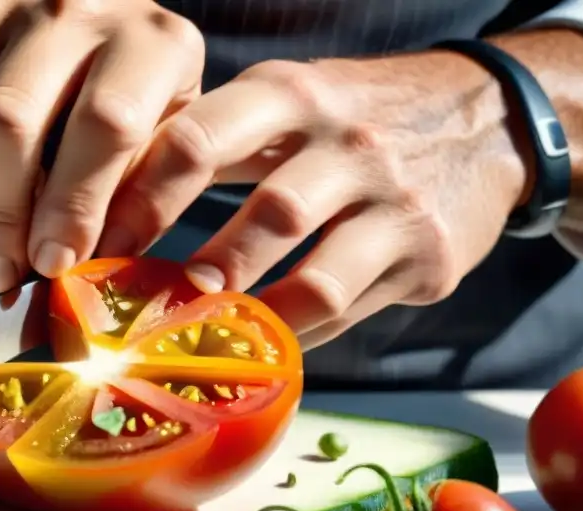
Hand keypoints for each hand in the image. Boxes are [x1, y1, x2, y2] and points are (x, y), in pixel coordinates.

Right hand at [0, 0, 204, 292]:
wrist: (68, 19)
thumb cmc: (130, 98)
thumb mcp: (170, 140)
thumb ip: (152, 198)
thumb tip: (97, 263)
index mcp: (150, 42)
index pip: (104, 123)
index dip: (73, 208)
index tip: (53, 264)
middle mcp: (69, 5)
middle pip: (3, 122)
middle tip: (3, 271)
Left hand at [97, 51, 533, 349]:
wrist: (485, 119)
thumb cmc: (351, 119)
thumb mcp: (284, 103)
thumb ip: (206, 142)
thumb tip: (107, 199)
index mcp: (291, 95)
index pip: (198, 141)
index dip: (139, 204)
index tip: (98, 252)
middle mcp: (347, 142)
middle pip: (266, 214)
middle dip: (200, 271)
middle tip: (145, 313)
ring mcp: (393, 201)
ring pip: (315, 278)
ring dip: (253, 316)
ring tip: (203, 336)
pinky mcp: (426, 254)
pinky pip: (347, 310)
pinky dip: (295, 334)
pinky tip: (262, 343)